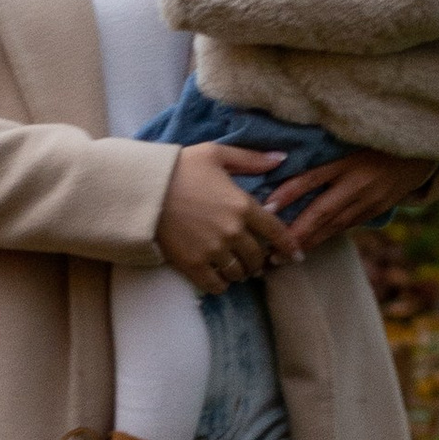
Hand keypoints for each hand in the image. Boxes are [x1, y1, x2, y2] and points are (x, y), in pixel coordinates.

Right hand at [156, 144, 300, 294]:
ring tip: (235, 268)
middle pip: (257, 256)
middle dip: (259, 259)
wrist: (143, 188)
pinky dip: (221, 284)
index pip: (276, 231)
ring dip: (240, 272)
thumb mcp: (216, 154)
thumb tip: (281, 158)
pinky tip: (218, 277)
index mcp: (242, 205)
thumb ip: (251, 159)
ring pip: (238, 272)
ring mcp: (213, 250)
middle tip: (254, 259)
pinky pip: (216, 285)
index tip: (296, 255)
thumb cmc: (180, 167)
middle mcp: (233, 232)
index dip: (289, 245)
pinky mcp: (192, 264)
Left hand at [265, 148, 435, 251]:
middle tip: (270, 252)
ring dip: (308, 242)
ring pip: (334, 226)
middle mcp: (357, 183)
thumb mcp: (348, 140)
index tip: (266, 208)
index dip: (288, 192)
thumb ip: (321, 153)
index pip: (312, 178)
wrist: (418, 152)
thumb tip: (280, 163)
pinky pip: (346, 226)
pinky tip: (309, 248)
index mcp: (347, 160)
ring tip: (283, 258)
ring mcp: (368, 200)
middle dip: (295, 233)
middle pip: (322, 211)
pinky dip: (326, 237)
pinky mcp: (375, 211)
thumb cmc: (373, 141)